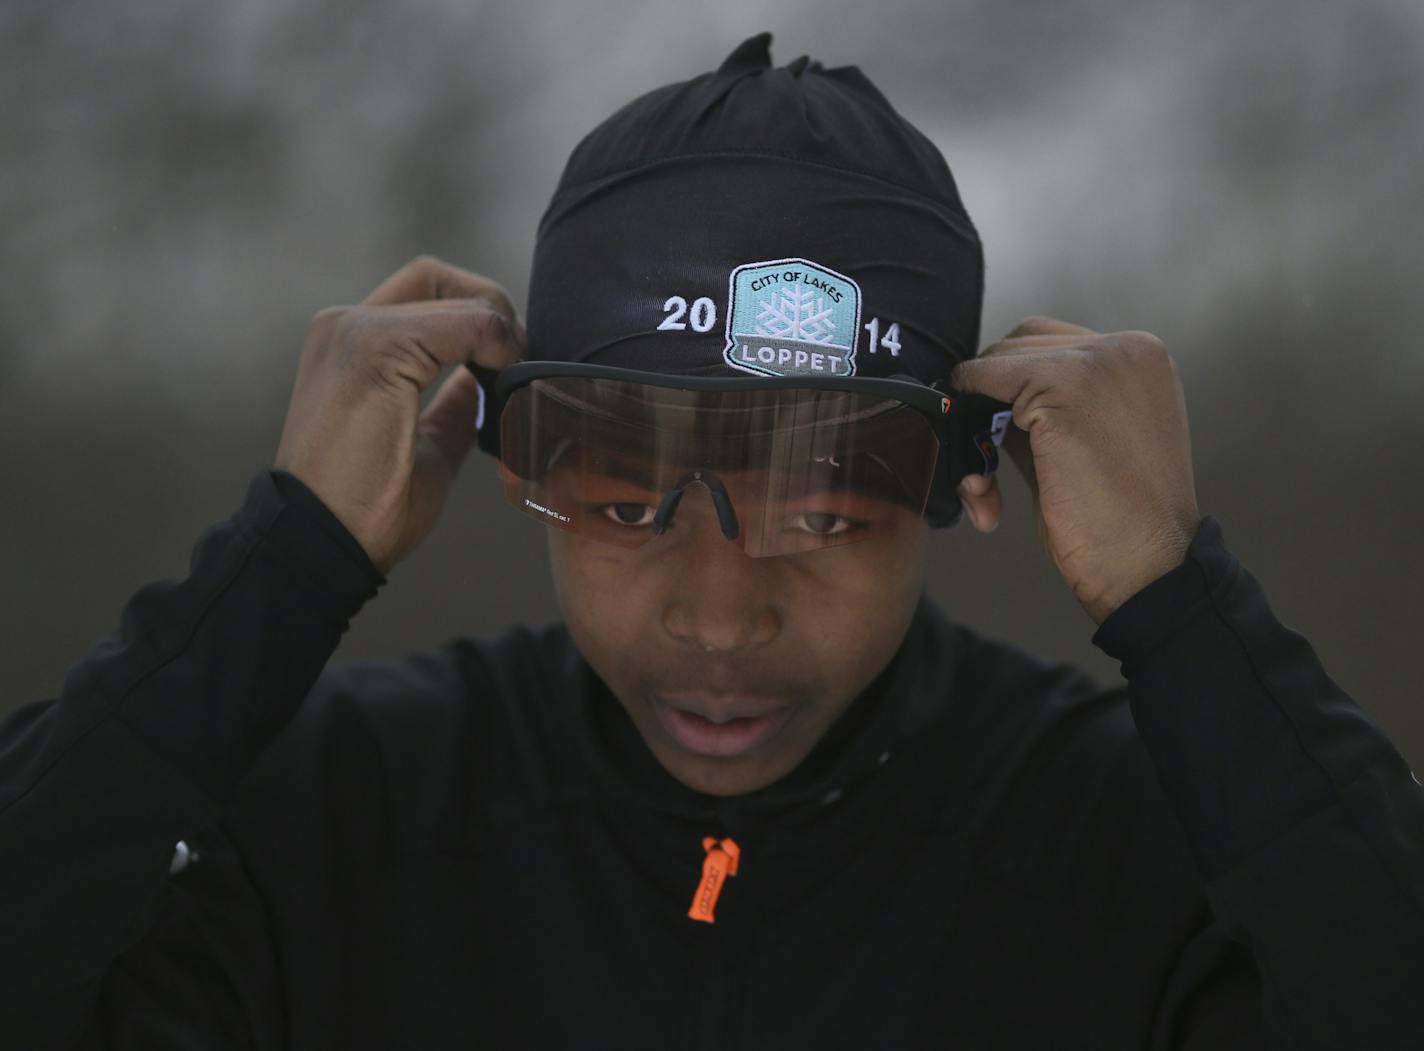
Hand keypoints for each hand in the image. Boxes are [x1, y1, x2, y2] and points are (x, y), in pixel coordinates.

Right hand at [274, 255, 525, 573]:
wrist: (324, 544)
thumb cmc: (367, 510)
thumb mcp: (426, 447)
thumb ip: (451, 408)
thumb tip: (480, 385)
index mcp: (347, 346)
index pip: (423, 293)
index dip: (475, 318)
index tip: (507, 365)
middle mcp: (343, 326)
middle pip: (437, 277)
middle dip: (490, 307)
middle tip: (519, 360)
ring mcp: (354, 332)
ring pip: (454, 294)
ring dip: (498, 328)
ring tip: (513, 378)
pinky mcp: (375, 348)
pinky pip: (464, 322)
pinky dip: (496, 342)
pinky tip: (503, 381)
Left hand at [950, 316, 1200, 623]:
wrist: (1149, 567)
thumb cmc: (1118, 524)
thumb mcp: (1082, 445)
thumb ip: (1043, 410)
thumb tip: (983, 394)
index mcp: (1141, 358)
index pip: (1048, 345)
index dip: (1010, 392)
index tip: (999, 444)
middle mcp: (1127, 348)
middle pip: (1018, 344)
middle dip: (989, 400)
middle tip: (985, 469)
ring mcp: (1099, 360)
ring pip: (995, 362)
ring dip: (974, 421)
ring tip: (985, 488)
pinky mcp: (1066, 384)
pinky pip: (981, 382)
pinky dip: (967, 429)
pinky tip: (981, 483)